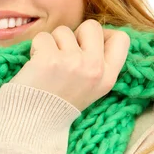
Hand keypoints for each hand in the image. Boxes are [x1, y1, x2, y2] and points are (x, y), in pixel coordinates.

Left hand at [9, 19, 130, 111]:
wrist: (32, 126)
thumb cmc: (56, 106)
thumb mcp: (89, 90)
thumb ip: (96, 65)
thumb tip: (93, 36)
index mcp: (107, 78)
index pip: (121, 39)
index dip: (104, 35)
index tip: (87, 43)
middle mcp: (94, 68)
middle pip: (92, 27)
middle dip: (75, 35)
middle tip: (63, 55)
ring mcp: (73, 62)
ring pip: (63, 31)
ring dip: (52, 44)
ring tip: (47, 66)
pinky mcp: (49, 59)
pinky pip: (43, 37)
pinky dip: (35, 48)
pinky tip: (35, 67)